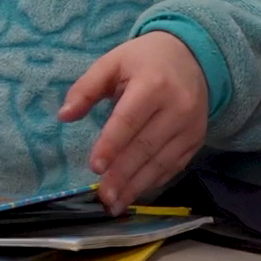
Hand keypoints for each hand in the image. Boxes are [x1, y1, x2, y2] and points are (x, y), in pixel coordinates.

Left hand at [61, 32, 208, 213]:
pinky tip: (136, 193)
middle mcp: (177, 109)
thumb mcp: (112, 62)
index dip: (112, 145)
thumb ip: (86, 88)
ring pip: (162, 162)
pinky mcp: (197, 140)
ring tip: (116, 204)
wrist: (193, 57)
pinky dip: (155, 181)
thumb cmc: (144, 60)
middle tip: (104, 197)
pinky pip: (175, 166)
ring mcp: (191, 127)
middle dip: (123, 174)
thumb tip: (64, 116)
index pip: (130, 120)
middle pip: (146, 146)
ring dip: (138, 186)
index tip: (95, 167)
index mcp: (153, 85)